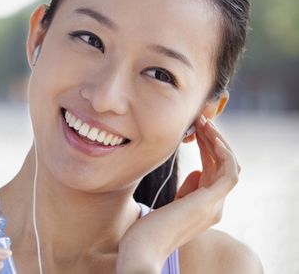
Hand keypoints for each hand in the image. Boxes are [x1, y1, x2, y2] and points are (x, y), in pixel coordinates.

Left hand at [116, 115, 240, 273]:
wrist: (141, 249)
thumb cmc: (147, 230)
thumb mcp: (169, 205)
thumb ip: (186, 191)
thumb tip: (196, 172)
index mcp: (205, 207)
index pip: (214, 172)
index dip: (208, 149)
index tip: (195, 130)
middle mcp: (214, 206)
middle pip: (223, 166)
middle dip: (213, 141)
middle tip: (201, 121)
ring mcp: (214, 206)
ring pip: (229, 166)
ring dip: (219, 142)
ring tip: (205, 123)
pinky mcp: (210, 203)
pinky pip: (229, 172)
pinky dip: (224, 153)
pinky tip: (211, 137)